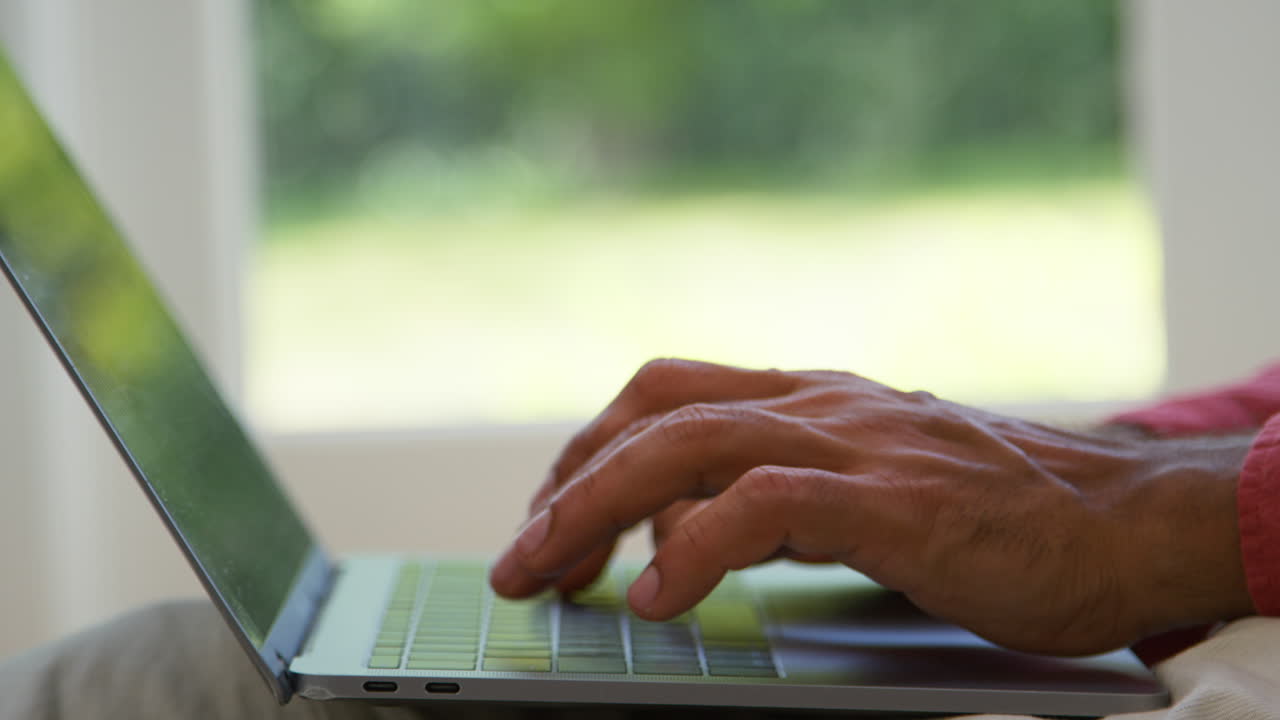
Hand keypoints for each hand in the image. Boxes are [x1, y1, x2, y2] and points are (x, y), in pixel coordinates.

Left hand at [489, 359, 1254, 654]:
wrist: (1123, 520)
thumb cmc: (997, 517)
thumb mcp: (868, 491)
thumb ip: (784, 497)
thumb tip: (685, 540)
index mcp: (809, 401)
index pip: (667, 395)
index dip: (592, 451)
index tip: (549, 519)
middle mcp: (819, 406)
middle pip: (655, 412)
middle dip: (570, 485)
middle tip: (520, 560)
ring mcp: (853, 445)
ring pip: (690, 443)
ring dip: (599, 508)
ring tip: (551, 575)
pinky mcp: (893, 500)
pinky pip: (765, 505)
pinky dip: (696, 545)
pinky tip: (657, 597)